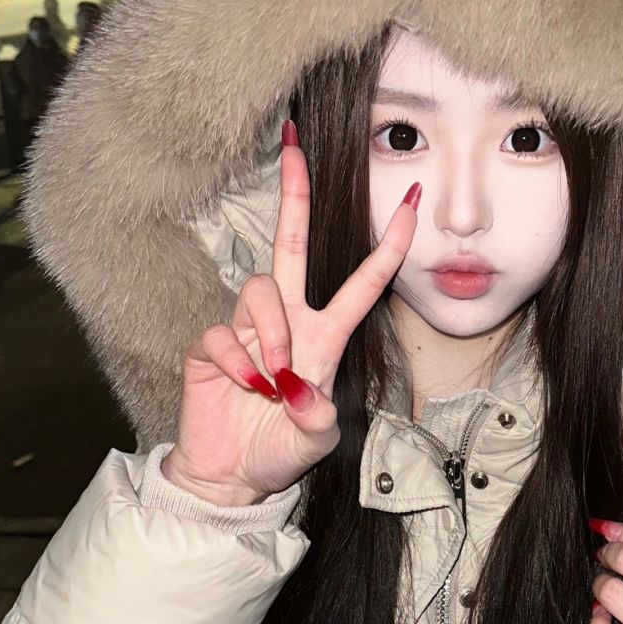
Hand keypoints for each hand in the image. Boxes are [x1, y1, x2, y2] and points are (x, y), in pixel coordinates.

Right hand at [161, 120, 420, 504]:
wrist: (232, 477)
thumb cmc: (280, 451)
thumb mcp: (316, 439)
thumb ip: (318, 416)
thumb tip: (301, 390)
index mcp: (325, 336)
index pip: (363, 282)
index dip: (389, 245)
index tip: (413, 204)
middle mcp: (287, 322)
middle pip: (291, 244)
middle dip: (294, 194)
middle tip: (294, 146)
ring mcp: (245, 330)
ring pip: (260, 292)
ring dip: (270, 334)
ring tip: (273, 380)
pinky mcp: (210, 346)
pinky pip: (221, 333)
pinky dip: (236, 362)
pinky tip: (244, 388)